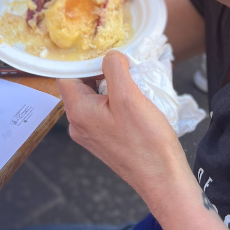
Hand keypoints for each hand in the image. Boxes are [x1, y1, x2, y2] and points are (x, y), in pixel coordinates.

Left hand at [58, 51, 188, 202]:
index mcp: (77, 111)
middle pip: (81, 84)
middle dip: (100, 70)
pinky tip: (136, 97)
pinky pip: (105, 110)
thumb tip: (110, 54)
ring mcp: (91, 132)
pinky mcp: (105, 138)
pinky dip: (117, 99)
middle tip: (123, 63)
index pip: (66, 74)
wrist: (163, 179)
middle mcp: (78, 123)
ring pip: (94, 96)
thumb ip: (114, 69)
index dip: (82, 59)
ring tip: (133, 79)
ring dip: (112, 84)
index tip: (102, 49)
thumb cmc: (146, 141)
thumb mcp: (128, 97)